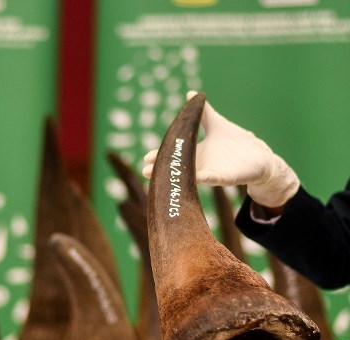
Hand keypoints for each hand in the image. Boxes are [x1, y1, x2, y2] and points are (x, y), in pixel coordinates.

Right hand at [142, 91, 299, 207]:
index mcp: (196, 151)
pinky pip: (209, 178)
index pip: (174, 152)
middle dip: (160, 168)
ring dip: (174, 176)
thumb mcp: (217, 124)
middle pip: (176, 166)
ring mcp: (209, 171)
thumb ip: (203, 112)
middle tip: (145, 170)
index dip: (160, 155)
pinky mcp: (222, 178)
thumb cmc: (237, 142)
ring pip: (187, 175)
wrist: (259, 157)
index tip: (146, 157)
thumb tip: (190, 94)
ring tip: (160, 178)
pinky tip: (191, 177)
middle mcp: (199, 163)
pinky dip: (200, 178)